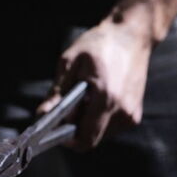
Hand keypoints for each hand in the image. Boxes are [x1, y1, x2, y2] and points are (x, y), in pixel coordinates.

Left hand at [38, 17, 152, 150]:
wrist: (132, 35)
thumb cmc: (99, 44)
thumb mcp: (71, 62)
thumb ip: (57, 93)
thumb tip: (42, 115)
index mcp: (106, 98)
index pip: (85, 139)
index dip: (67, 140)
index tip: (55, 130)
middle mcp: (122, 111)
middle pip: (91, 139)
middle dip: (75, 130)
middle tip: (66, 111)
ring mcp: (131, 115)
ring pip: (100, 135)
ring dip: (87, 124)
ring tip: (84, 100)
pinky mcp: (135, 115)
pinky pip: (110, 128)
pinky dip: (99, 119)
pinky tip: (96, 99)